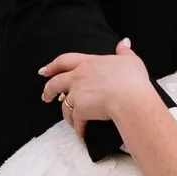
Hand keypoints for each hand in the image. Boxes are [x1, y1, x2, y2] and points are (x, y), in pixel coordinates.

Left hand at [40, 39, 157, 135]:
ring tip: (69, 120)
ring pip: (64, 105)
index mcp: (88, 63)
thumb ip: (124, 50)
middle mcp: (78, 77)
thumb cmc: (132, 78)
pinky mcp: (80, 110)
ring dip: (66, 115)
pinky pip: (76, 121)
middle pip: (55, 83)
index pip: (64, 61)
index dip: (52, 65)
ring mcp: (77, 94)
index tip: (44, 71)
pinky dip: (78, 128)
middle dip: (48, 91)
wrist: (130, 99)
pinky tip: (81, 133)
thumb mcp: (130, 60)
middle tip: (46, 97)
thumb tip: (124, 42)